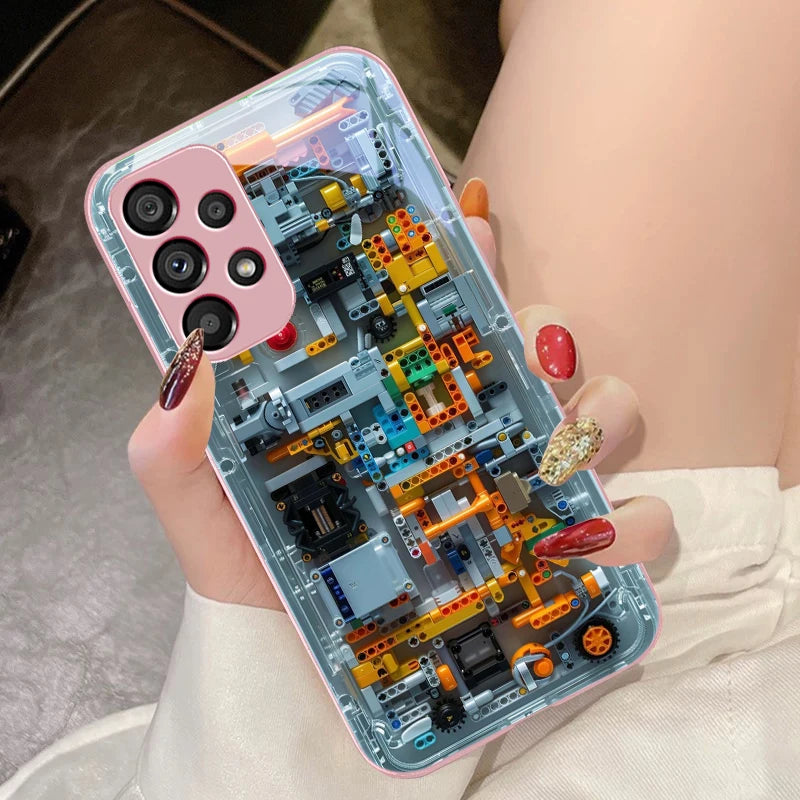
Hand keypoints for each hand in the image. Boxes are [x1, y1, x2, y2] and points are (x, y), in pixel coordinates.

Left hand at [128, 179, 672, 607]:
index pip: (441, 307)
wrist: (310, 690)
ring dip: (601, 412)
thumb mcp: (212, 517)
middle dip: (543, 325)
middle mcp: (472, 433)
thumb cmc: (271, 592)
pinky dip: (634, 523)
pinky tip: (588, 538)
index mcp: (397, 403)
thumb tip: (185, 367)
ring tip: (560, 443)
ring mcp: (525, 490)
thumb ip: (181, 451)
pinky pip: (637, 523)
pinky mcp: (563, 557)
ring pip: (607, 412)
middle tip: (521, 339)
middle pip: (539, 342)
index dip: (460, 251)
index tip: (461, 214)